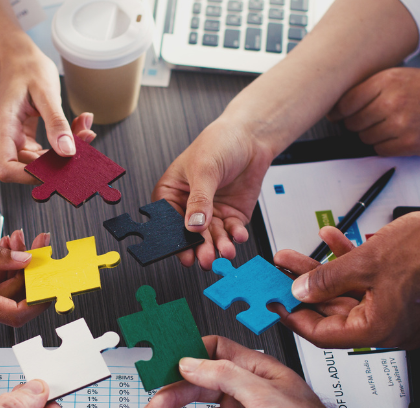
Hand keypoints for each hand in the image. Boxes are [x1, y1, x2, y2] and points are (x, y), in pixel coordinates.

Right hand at [0, 44, 95, 183]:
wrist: (18, 59)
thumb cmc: (26, 69)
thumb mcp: (45, 92)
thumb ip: (56, 123)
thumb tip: (67, 151)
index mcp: (1, 128)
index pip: (8, 169)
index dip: (32, 175)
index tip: (60, 167)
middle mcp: (4, 140)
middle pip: (29, 168)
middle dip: (59, 160)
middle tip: (84, 138)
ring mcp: (14, 142)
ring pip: (40, 163)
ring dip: (65, 152)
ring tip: (83, 129)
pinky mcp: (25, 141)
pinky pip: (44, 153)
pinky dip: (63, 145)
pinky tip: (77, 129)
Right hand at [0, 230, 50, 329]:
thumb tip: (26, 258)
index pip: (17, 313)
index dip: (39, 299)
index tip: (52, 279)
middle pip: (13, 299)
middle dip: (29, 270)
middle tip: (38, 243)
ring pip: (4, 294)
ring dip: (16, 268)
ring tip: (17, 239)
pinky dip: (1, 273)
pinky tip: (5, 250)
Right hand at [152, 118, 276, 269]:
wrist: (251, 137)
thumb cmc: (219, 142)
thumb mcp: (204, 169)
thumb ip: (199, 200)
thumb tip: (194, 225)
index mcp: (172, 193)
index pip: (168, 221)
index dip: (175, 238)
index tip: (184, 252)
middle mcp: (189, 207)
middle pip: (191, 235)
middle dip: (199, 248)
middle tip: (206, 259)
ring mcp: (211, 213)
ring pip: (212, 237)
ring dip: (219, 246)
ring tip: (225, 251)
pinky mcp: (230, 216)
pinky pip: (231, 231)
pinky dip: (235, 235)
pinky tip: (238, 235)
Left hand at [285, 209, 419, 348]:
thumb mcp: (364, 262)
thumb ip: (326, 280)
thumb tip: (300, 292)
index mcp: (378, 331)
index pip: (322, 334)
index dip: (294, 317)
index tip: (274, 304)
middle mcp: (389, 329)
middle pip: (333, 312)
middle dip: (304, 288)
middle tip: (281, 273)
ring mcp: (398, 313)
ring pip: (348, 294)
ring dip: (323, 272)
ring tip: (297, 253)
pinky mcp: (404, 296)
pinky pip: (369, 285)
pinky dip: (350, 265)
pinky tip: (332, 242)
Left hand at [329, 68, 419, 155]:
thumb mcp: (411, 75)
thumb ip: (380, 86)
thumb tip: (348, 102)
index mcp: (389, 80)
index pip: (347, 101)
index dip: (340, 111)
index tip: (339, 115)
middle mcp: (391, 101)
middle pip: (353, 121)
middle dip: (358, 124)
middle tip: (371, 121)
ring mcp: (400, 124)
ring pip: (366, 138)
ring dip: (373, 135)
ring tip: (393, 126)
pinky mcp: (409, 145)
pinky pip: (381, 150)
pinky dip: (386, 146)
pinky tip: (400, 136)